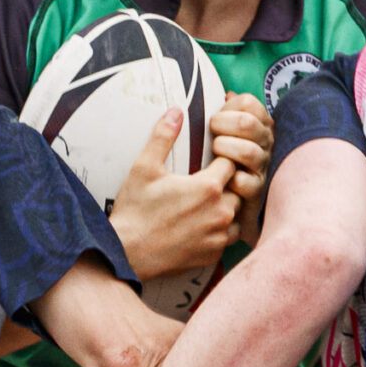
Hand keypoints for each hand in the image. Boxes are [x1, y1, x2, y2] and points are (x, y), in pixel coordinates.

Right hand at [110, 109, 239, 279]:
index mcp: (208, 187)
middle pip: (238, 188)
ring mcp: (219, 237)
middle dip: (225, 183)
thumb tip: (176, 111)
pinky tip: (201, 225)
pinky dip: (219, 231)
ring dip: (225, 207)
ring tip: (204, 204)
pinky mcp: (214, 255)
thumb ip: (163, 137)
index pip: (231, 163)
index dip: (222, 159)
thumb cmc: (135, 211)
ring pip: (236, 214)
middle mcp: (221, 212)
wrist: (127, 254)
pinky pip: (227, 238)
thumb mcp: (144, 168)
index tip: (210, 160)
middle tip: (204, 182)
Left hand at [209, 93, 272, 205]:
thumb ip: (227, 112)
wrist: (227, 202)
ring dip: (224, 151)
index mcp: (259, 122)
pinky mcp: (257, 192)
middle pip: (246, 123)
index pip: (248, 102)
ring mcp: (263, 167)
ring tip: (214, 156)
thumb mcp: (224, 132)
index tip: (215, 121)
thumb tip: (228, 94)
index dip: (227, 109)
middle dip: (222, 127)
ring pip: (248, 151)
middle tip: (212, 138)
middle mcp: (266, 142)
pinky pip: (243, 182)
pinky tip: (221, 180)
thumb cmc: (223, 160)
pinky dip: (229, 180)